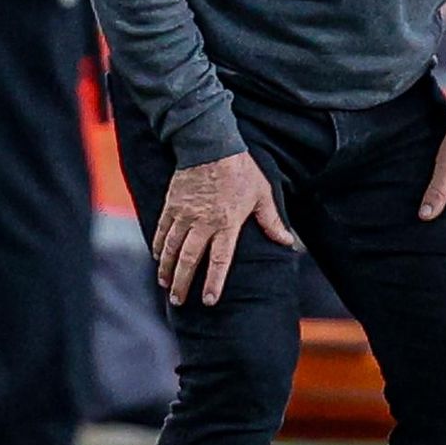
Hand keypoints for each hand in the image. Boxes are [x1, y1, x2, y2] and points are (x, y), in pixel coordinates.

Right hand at [154, 149, 293, 307]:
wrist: (210, 144)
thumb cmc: (240, 169)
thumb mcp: (262, 194)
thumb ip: (272, 221)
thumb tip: (289, 242)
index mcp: (226, 224)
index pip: (219, 260)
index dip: (213, 282)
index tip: (209, 301)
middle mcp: (203, 223)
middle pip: (189, 259)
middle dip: (181, 283)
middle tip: (177, 300)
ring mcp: (184, 214)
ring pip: (171, 247)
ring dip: (166, 268)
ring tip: (164, 284)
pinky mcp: (172, 204)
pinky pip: (162, 229)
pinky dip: (158, 245)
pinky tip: (156, 257)